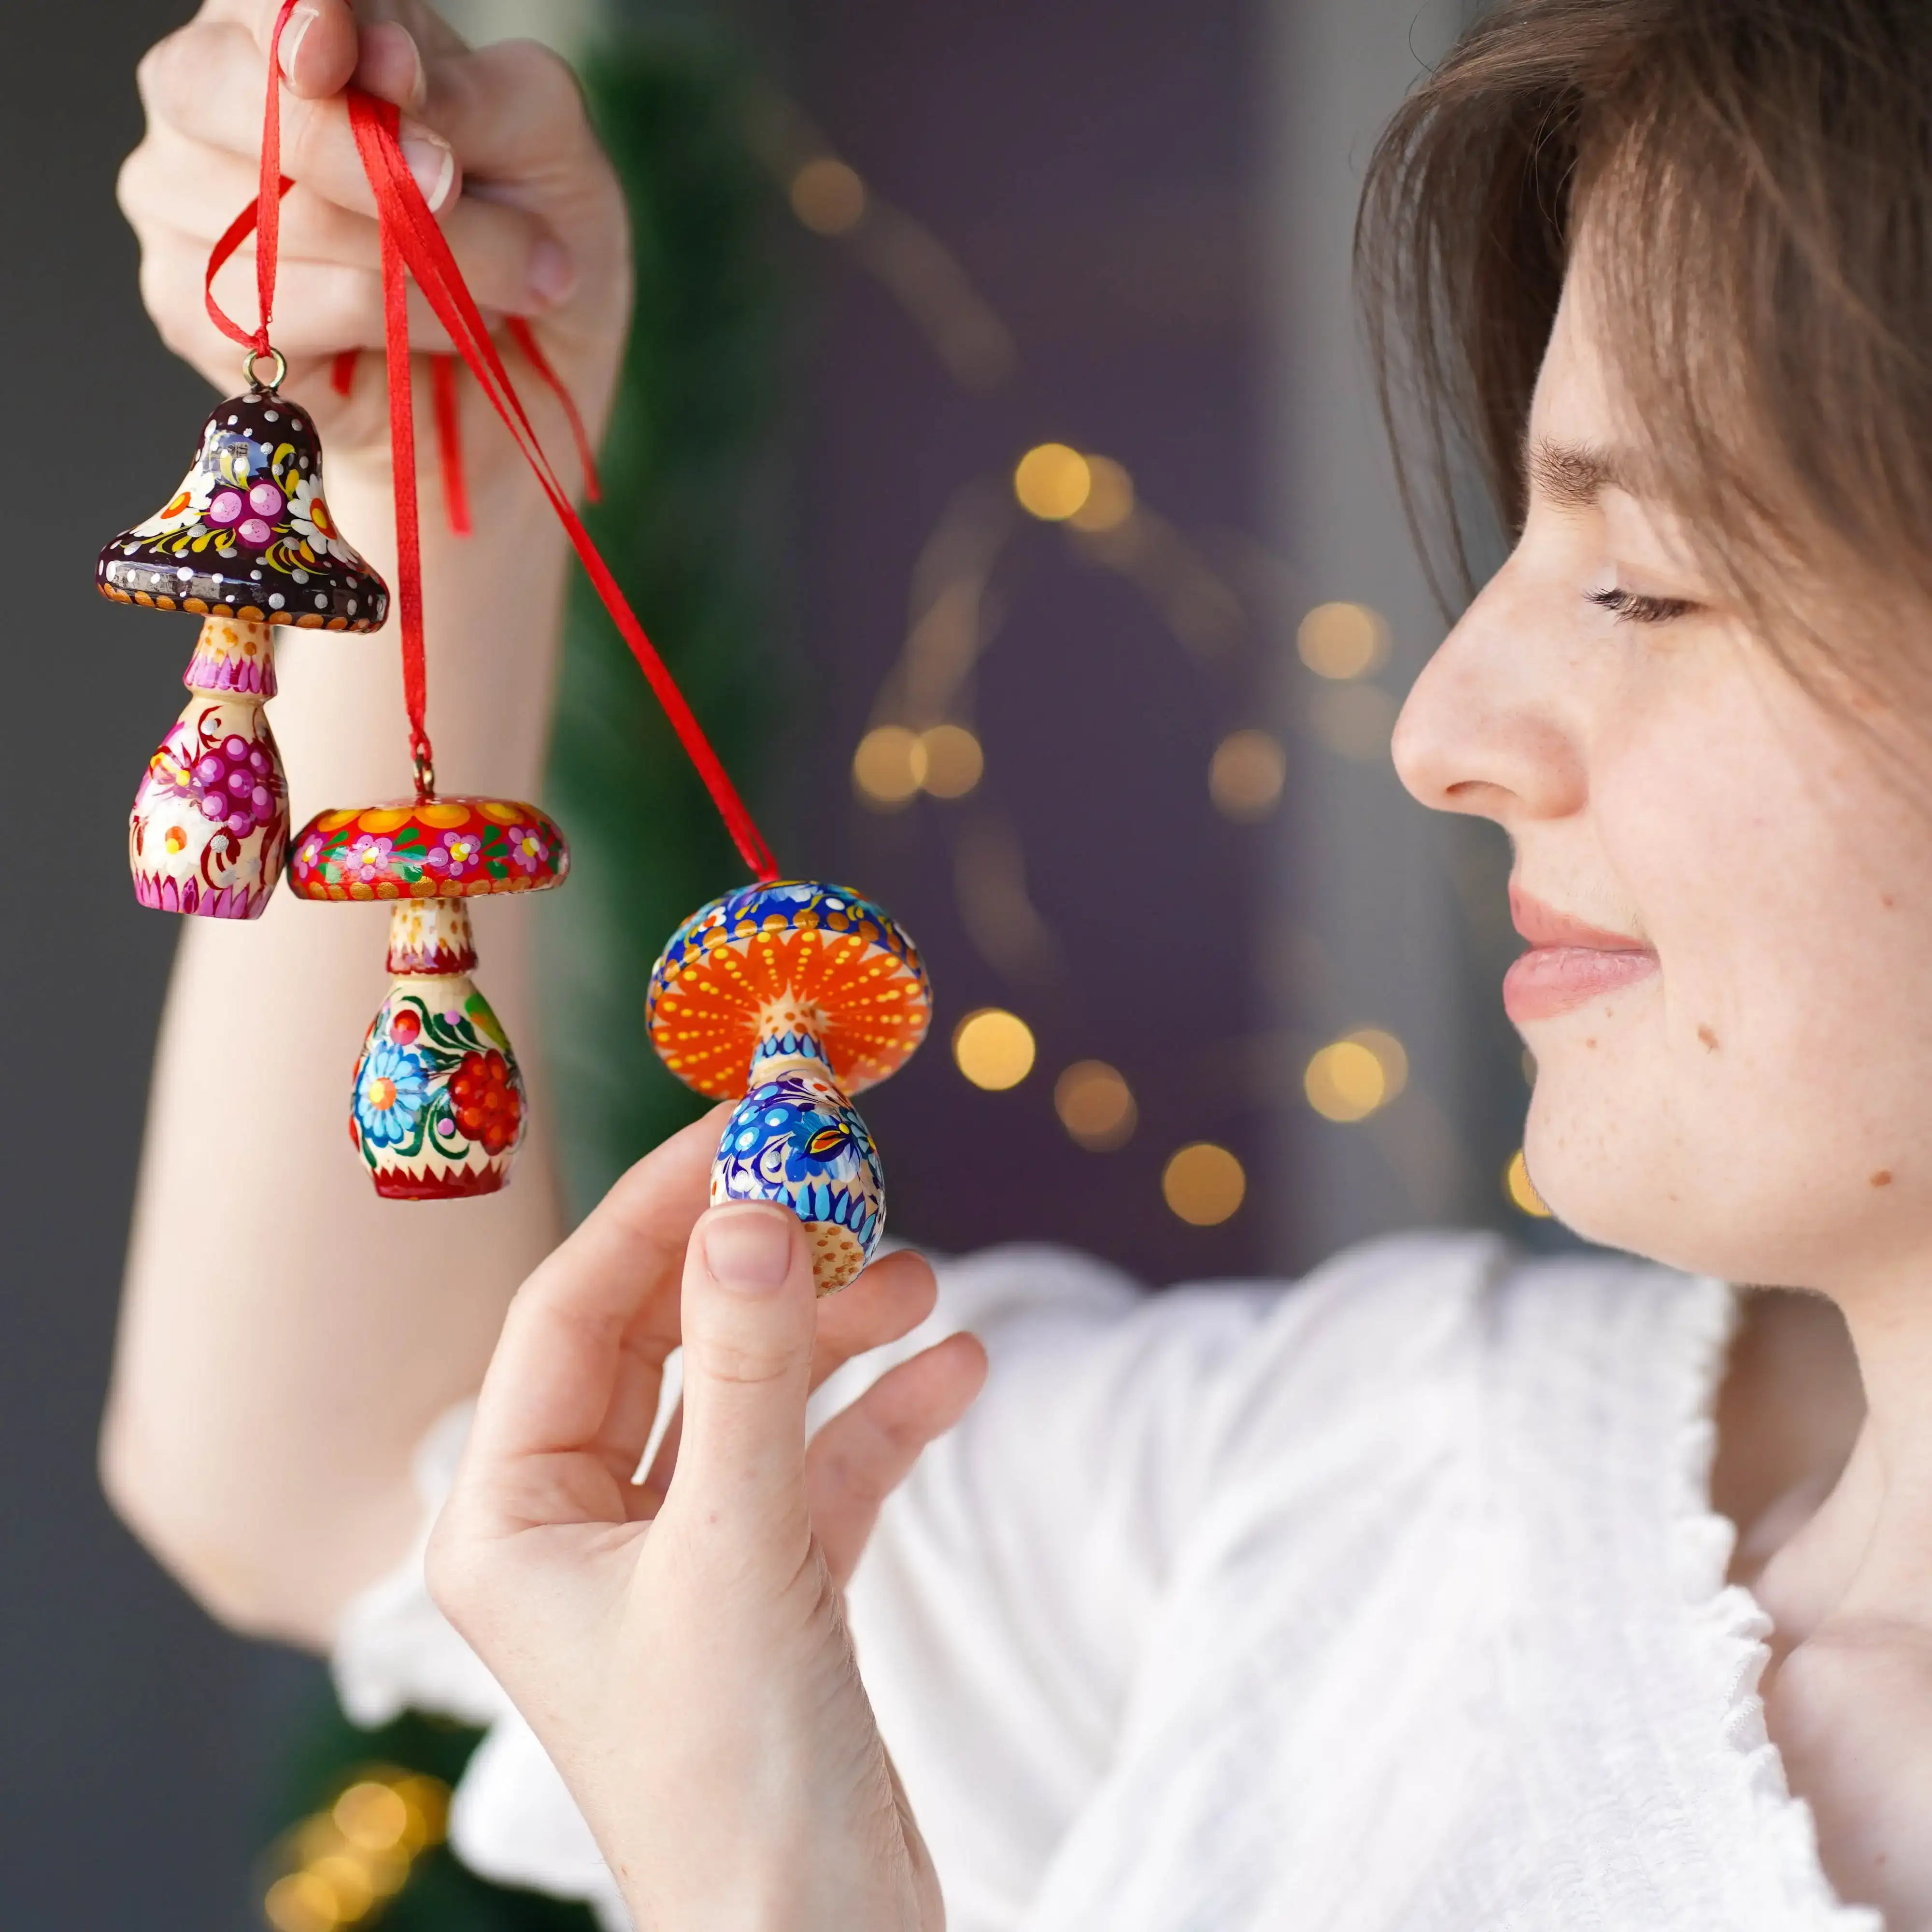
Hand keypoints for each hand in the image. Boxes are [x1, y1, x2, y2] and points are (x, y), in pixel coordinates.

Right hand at [119, 0, 630, 487]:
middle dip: (355, 149)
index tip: (346, 57)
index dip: (296, 21)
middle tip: (453, 188)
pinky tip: (454, 327)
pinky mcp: (193, 312)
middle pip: (217, 89)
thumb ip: (472, 91)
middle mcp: (206, 101)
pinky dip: (398, 317)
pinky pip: (289, 306)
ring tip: (514, 277)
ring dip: (424, 253)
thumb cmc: (530, 241)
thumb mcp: (544, 146)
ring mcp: (181, 206)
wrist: (527, 384)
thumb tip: (386, 68)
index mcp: (287, 28)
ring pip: (281, 213)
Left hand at [428, 1114, 987, 1929]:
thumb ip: (751, 1369)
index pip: (570, 1310)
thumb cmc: (735, 1779)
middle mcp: (577, 1527)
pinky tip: (959, 1373)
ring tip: (922, 1283)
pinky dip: (882, 1418)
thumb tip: (752, 1205)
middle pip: (666, 1339)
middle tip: (847, 1183)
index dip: (658, 1206)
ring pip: (749, 1395)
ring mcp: (674, 1556)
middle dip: (760, 1265)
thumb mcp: (740, 1548)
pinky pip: (817, 1468)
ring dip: (834, 1333)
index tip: (746, 1125)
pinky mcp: (763, 1588)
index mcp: (509, 1518)